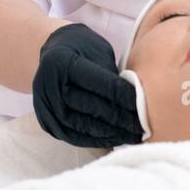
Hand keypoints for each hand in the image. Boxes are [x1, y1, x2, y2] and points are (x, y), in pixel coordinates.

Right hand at [32, 22, 143, 147]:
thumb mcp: (97, 51)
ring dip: (111, 134)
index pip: (101, 84)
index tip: (145, 107)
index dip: (125, 98)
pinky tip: (114, 139)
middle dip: (121, 119)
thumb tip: (135, 103)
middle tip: (142, 126)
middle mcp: (49, 85)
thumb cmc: (81, 48)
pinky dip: (96, 140)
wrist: (49, 52)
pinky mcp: (46, 121)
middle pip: (91, 107)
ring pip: (83, 126)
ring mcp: (45, 105)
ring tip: (133, 136)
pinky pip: (74, 136)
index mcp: (64, 61)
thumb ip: (111, 75)